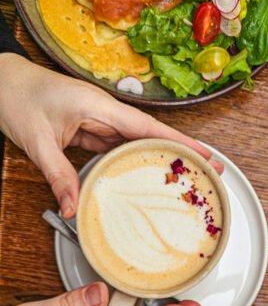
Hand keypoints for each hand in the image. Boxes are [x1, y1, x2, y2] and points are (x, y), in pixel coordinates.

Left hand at [0, 55, 223, 218]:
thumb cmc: (16, 98)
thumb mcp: (37, 141)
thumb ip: (57, 175)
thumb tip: (73, 208)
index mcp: (98, 106)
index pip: (148, 128)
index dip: (180, 143)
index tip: (205, 155)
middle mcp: (104, 111)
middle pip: (151, 136)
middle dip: (182, 152)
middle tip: (210, 172)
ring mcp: (99, 121)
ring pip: (137, 144)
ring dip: (160, 160)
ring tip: (185, 180)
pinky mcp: (90, 130)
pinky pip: (119, 149)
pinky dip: (135, 164)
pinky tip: (146, 180)